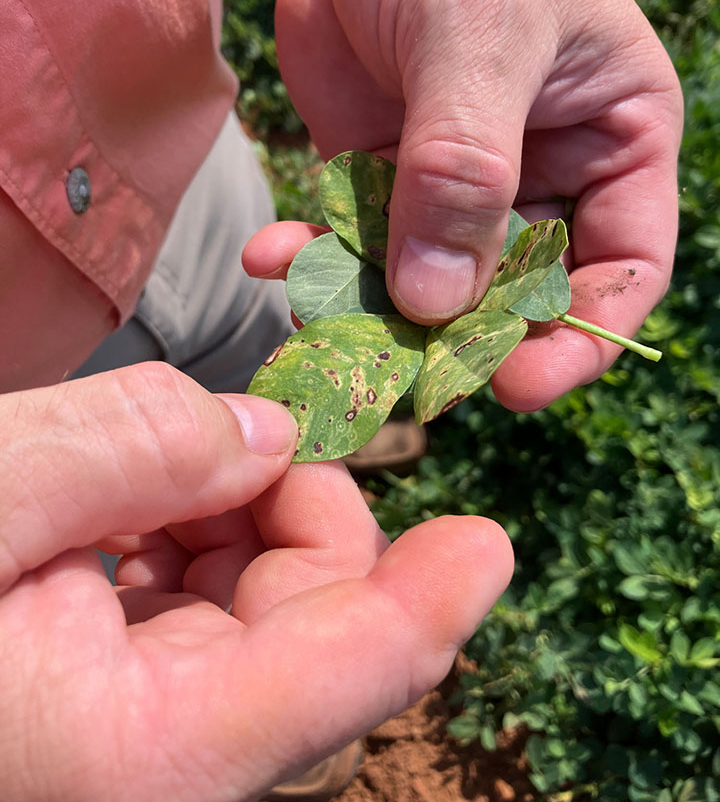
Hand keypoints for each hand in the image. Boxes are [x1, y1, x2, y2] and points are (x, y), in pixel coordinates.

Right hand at [0, 363, 511, 801]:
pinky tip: (128, 501)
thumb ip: (124, 447)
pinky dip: (188, 536)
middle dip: (300, 507)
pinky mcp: (112, 702)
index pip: (351, 674)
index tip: (490, 536)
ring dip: (236, 514)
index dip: (433, 598)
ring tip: (149, 464)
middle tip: (243, 424)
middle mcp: (167, 764)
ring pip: (262, 610)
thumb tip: (259, 429)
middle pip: (317, 624)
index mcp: (150, 755)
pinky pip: (199, 610)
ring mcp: (142, 736)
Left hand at [217, 0, 681, 409]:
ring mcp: (459, 190)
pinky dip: (320, 263)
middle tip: (404, 371)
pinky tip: (276, 256)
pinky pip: (361, 249)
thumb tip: (438, 300)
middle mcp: (545, 178)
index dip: (583, 335)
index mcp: (615, 141)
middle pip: (522, 294)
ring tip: (316, 309)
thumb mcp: (475, 34)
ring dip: (376, 309)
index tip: (518, 381)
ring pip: (433, 284)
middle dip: (465, 338)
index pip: (625, 266)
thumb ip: (463, 165)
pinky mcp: (385, 186)